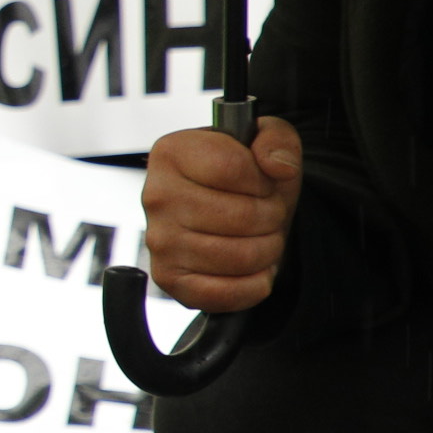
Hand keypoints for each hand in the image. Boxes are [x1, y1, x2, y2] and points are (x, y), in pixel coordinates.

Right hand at [138, 115, 303, 313]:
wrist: (229, 212)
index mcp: (171, 152)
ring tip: (259, 238)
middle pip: (242, 216)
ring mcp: (158, 241)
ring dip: (267, 250)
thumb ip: (277, 138)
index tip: (261, 182)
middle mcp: (155, 196)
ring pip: (240, 256)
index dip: (263, 180)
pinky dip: (252, 285)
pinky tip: (250, 268)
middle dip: (272, 218)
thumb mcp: (265, 142)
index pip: (232, 168)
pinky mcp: (168, 279)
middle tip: (267, 214)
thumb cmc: (245, 178)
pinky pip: (223, 293)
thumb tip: (277, 166)